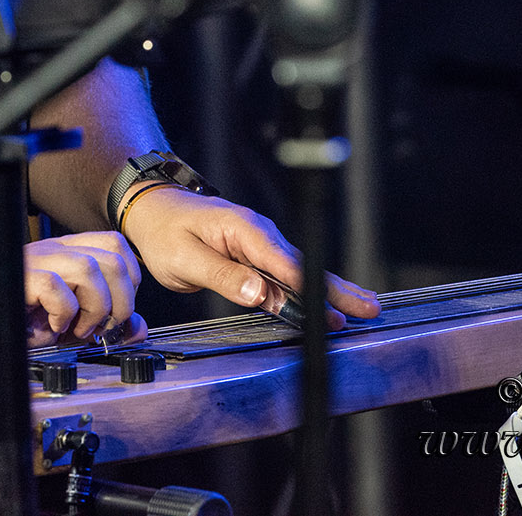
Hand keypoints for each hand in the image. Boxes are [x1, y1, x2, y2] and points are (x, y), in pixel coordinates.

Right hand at [0, 231, 148, 347]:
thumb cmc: (1, 317)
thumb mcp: (61, 324)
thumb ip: (98, 321)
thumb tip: (137, 326)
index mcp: (64, 253)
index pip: (116, 246)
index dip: (130, 280)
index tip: (118, 312)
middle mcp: (51, 249)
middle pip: (112, 256)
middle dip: (120, 300)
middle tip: (101, 327)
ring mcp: (31, 259)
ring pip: (88, 268)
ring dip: (93, 307)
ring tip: (76, 329)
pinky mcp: (12, 278)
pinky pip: (53, 286)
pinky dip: (61, 313)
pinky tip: (49, 328)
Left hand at [118, 186, 379, 329]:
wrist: (151, 210)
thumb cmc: (163, 231)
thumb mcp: (182, 258)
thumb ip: (221, 275)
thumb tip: (259, 294)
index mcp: (244, 230)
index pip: (284, 264)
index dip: (310, 290)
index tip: (332, 311)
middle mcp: (258, 235)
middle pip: (303, 267)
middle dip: (337, 289)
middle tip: (369, 309)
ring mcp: (258, 245)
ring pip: (298, 273)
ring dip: (328, 293)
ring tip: (361, 311)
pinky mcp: (253, 257)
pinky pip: (283, 278)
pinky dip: (306, 293)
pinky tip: (325, 307)